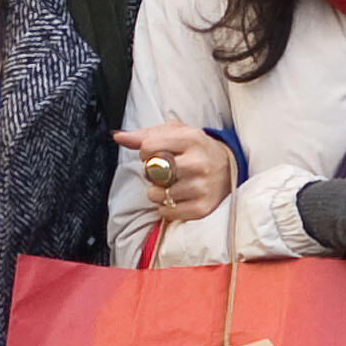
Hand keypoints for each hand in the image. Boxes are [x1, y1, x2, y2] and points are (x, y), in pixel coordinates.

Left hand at [116, 119, 232, 223]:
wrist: (228, 169)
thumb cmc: (195, 149)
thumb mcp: (175, 133)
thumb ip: (144, 135)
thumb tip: (118, 137)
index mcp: (191, 138)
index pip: (147, 147)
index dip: (146, 152)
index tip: (158, 153)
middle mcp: (198, 162)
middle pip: (151, 172)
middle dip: (152, 173)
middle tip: (165, 170)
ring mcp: (201, 187)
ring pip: (156, 194)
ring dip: (159, 191)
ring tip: (174, 184)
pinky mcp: (201, 208)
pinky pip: (166, 212)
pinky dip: (167, 207)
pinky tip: (179, 197)